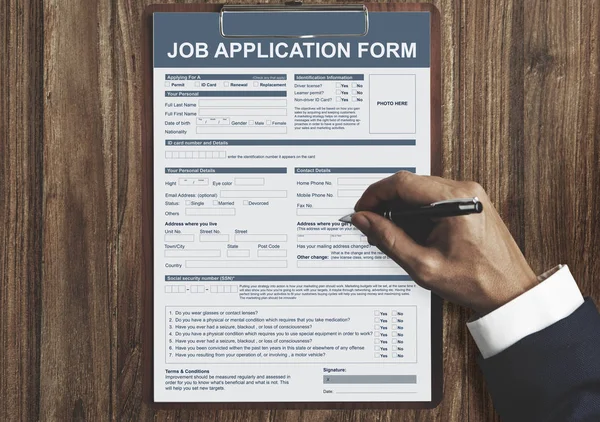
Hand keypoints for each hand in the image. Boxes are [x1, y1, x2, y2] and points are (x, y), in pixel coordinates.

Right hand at [352, 171, 537, 314]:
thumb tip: (363, 220)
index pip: (401, 183)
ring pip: (420, 192)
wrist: (510, 292)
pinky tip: (412, 234)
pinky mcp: (470, 203)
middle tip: (372, 228)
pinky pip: (433, 199)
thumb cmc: (476, 282)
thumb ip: (388, 239)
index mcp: (455, 200)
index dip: (374, 195)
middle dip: (385, 204)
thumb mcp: (423, 266)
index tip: (361, 211)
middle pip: (410, 185)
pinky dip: (416, 214)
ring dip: (400, 210)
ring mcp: (469, 195)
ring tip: (392, 236)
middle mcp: (465, 191)